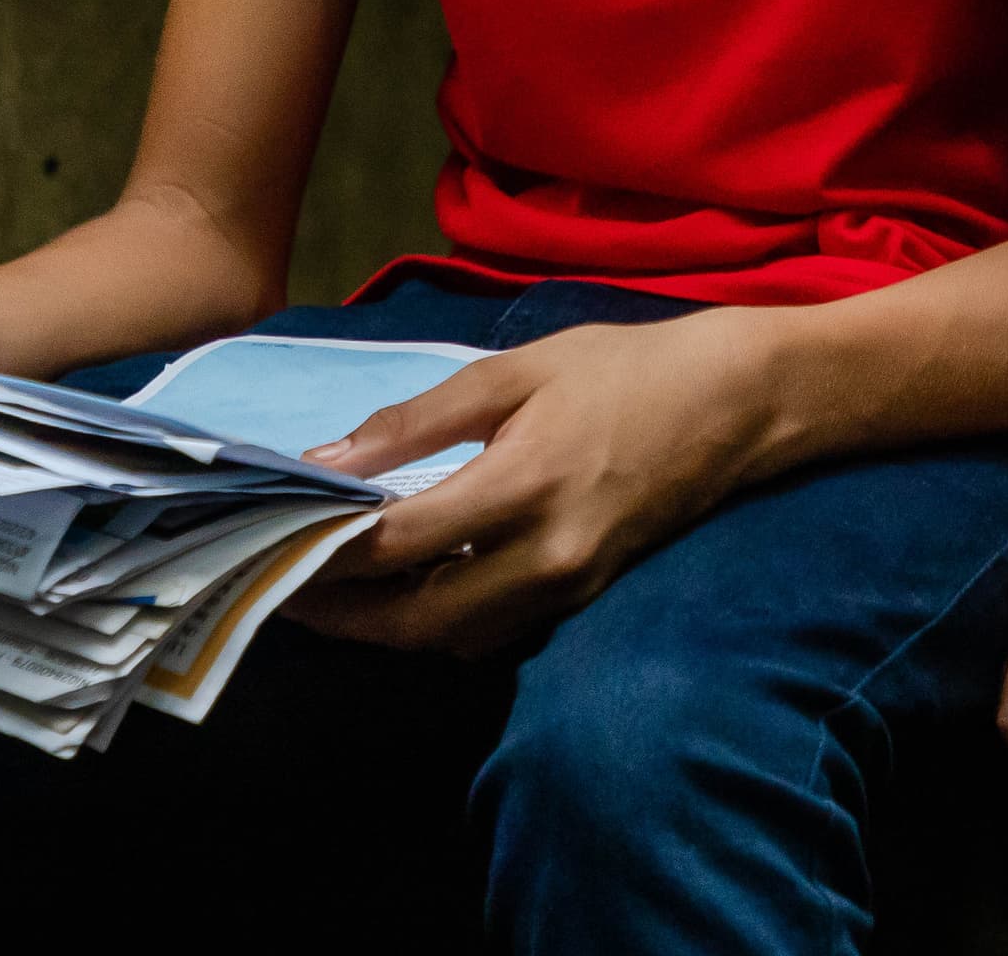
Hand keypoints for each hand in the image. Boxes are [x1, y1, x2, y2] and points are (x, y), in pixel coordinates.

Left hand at [283, 310, 782, 658]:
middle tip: (280, 584)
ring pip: (452, 637)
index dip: (324, 552)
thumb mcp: (518, 370)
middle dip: (340, 614)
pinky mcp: (584, 596)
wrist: (738, 403)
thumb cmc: (624, 370)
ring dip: (387, 623)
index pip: (397, 544)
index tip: (269, 539)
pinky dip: (440, 618)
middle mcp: (546, 557)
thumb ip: (420, 419)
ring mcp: (569, 587)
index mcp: (524, 486)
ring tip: (333, 588)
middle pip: (415, 619)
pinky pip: (492, 630)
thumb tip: (330, 459)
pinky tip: (409, 584)